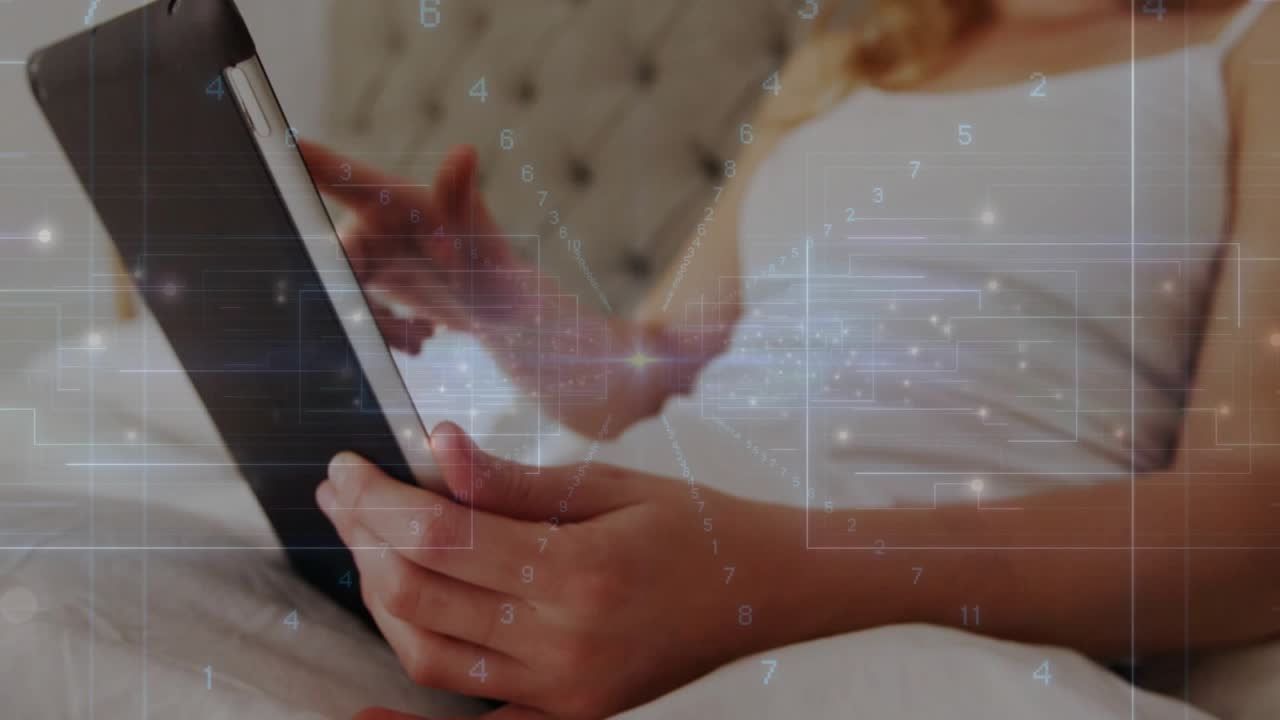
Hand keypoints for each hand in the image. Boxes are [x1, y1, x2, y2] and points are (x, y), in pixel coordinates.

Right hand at [300, 142, 527, 351]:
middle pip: (334, 254)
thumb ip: (459, 198)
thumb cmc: (495, 267)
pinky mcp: (375, 284)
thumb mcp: (476, 239)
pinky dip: (384, 332)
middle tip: (389, 321)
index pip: (341, 176)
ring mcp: (373, 254)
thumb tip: (464, 152)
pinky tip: (419, 339)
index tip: (276, 144)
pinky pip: (356, 310)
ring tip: (421, 333)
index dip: (304, 161)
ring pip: (344, 290)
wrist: (504, 314)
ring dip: (377, 322)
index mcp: (394, 200)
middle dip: (355, 293)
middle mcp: (376, 223)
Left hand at [316, 423, 782, 719]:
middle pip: (418, 593)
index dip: (378, 497)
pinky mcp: (567, 715)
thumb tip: (433, 445)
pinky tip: (361, 709)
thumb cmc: (693, 526)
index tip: (347, 465)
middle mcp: (565, 640)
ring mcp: (563, 689)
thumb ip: (511, 478)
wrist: (762, 590)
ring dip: (378, 599)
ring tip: (365, 548)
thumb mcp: (608, 485)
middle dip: (363, 538)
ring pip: (426, 655)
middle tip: (343, 494)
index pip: (440, 532)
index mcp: (579, 569)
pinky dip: (410, 717)